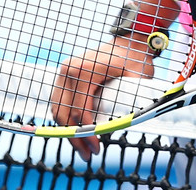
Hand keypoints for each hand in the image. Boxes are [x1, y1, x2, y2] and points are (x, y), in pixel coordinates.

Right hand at [51, 36, 155, 159]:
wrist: (128, 41)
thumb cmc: (134, 58)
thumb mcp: (137, 78)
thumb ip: (132, 99)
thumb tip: (127, 126)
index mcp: (84, 70)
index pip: (80, 111)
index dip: (87, 134)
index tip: (96, 149)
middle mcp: (69, 70)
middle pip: (65, 114)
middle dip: (75, 138)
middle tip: (88, 155)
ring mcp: (64, 71)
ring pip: (58, 110)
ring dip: (67, 131)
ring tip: (82, 148)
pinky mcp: (65, 75)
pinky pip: (59, 102)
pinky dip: (65, 119)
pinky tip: (76, 132)